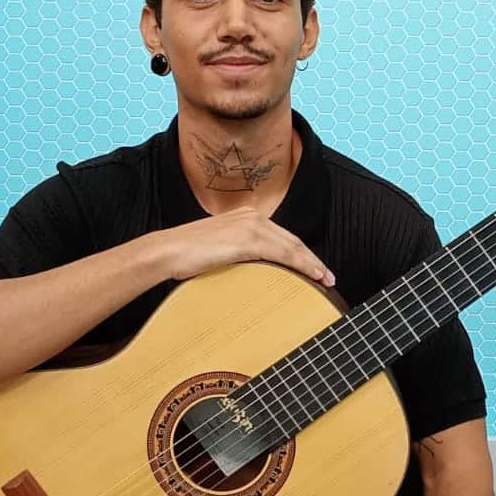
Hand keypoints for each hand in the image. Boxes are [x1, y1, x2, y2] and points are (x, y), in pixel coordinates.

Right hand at [151, 207, 335, 287]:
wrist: (166, 251)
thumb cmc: (186, 256)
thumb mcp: (218, 250)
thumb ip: (237, 253)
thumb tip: (252, 271)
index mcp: (245, 216)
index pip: (281, 236)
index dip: (301, 253)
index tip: (315, 269)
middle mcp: (251, 216)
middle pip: (292, 240)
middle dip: (313, 259)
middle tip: (328, 277)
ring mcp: (250, 226)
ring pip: (292, 246)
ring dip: (312, 264)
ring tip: (326, 280)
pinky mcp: (248, 239)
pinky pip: (283, 253)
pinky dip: (302, 265)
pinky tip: (313, 275)